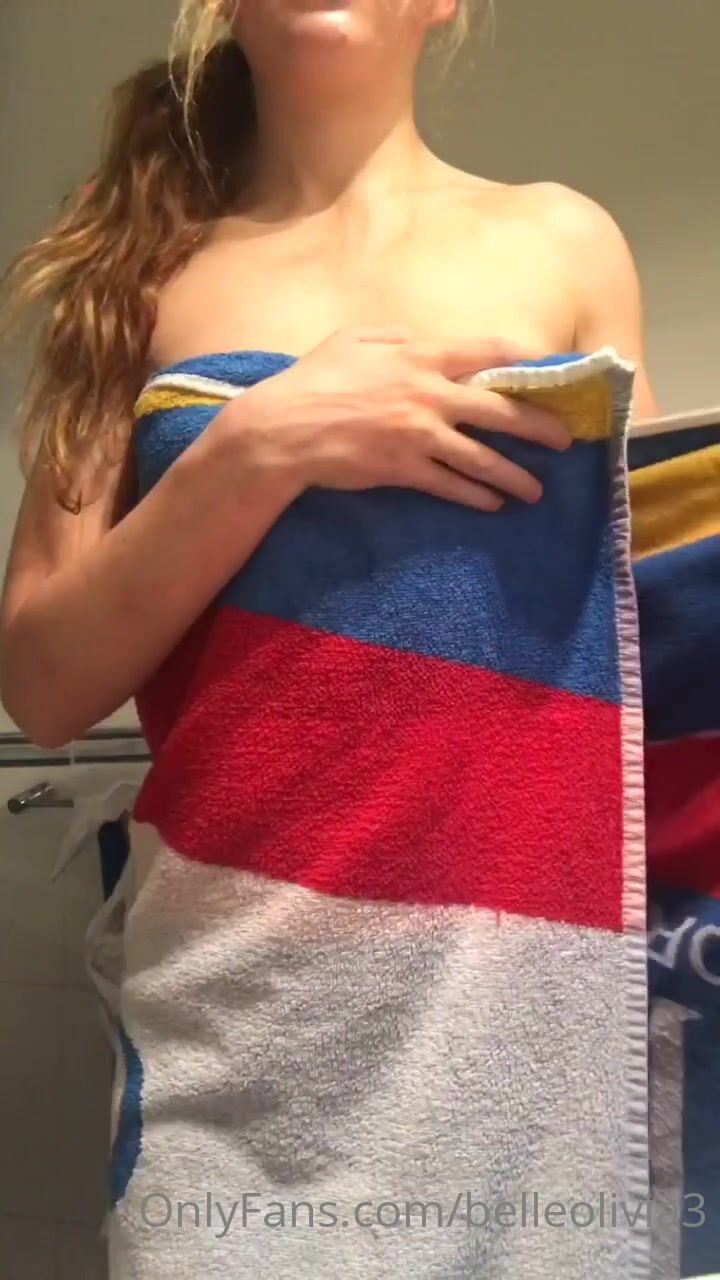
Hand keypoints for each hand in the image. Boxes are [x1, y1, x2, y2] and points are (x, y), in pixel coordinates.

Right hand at [222, 326, 571, 509]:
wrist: (284, 429)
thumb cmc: (314, 379)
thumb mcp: (353, 339)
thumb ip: (395, 336)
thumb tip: (423, 339)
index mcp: (420, 355)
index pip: (490, 351)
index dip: (528, 360)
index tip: (555, 370)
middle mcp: (429, 393)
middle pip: (500, 409)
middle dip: (539, 424)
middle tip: (565, 439)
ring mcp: (419, 434)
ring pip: (482, 457)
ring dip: (515, 475)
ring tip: (537, 489)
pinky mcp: (405, 469)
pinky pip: (452, 484)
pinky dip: (476, 495)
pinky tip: (495, 503)